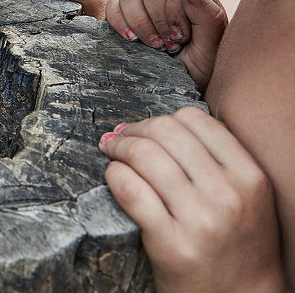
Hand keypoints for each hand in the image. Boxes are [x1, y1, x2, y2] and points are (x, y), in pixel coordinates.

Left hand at [100, 107, 285, 292]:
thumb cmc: (239, 242)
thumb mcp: (248, 195)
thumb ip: (218, 158)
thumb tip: (161, 124)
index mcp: (250, 177)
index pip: (195, 119)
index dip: (162, 118)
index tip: (147, 128)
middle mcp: (227, 195)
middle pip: (164, 132)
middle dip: (134, 129)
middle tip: (119, 137)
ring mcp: (199, 220)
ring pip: (142, 156)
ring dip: (117, 148)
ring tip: (110, 152)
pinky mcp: (171, 244)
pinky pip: (130, 190)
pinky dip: (113, 176)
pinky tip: (113, 177)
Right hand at [108, 0, 225, 90]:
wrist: (179, 90)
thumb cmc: (201, 68)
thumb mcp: (212, 46)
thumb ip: (208, 15)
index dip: (177, 10)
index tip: (181, 38)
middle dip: (158, 18)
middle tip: (168, 45)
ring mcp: (143, 5)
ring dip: (139, 21)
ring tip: (153, 46)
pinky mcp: (122, 16)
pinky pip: (112, 5)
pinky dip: (119, 22)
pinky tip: (132, 41)